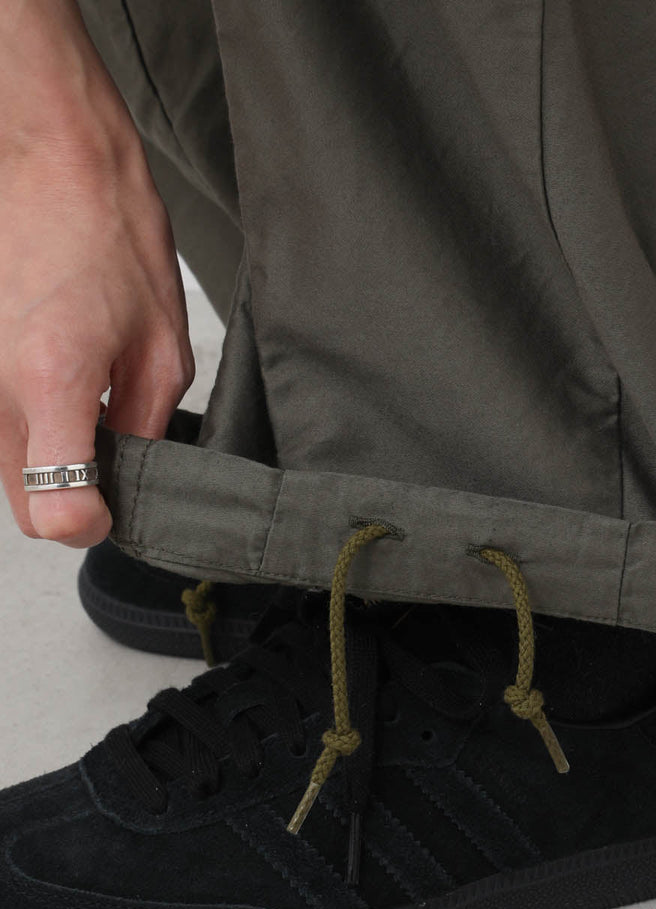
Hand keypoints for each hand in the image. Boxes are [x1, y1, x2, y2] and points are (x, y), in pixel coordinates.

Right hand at [0, 0, 192, 547]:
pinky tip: (63, 386)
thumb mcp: (161, 345)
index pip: (54, 509)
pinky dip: (31, 429)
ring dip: (52, 464)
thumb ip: (146, 425)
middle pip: (24, 504)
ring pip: (7, 470)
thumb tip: (133, 477)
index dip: (92, 523)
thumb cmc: (109, 234)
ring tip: (92, 408)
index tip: (116, 508)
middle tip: (117, 460)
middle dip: (74, 499)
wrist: (51, 161)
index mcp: (52, 381)